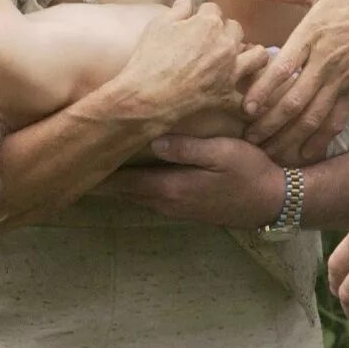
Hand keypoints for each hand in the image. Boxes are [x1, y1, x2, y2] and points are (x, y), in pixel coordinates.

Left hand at [91, 136, 286, 227]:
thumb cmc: (251, 172)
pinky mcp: (187, 207)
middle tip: (76, 163)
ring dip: (117, 183)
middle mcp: (168, 202)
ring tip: (97, 167)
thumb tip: (152, 140)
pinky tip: (133, 173)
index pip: (124, 182)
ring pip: (137, 194)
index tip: (74, 165)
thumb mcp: (223, 152)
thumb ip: (187, 148)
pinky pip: (152, 195)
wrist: (275, 201)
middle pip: (124, 191)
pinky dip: (136, 186)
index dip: (98, 175)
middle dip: (102, 179)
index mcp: (172, 188)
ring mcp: (177, 208)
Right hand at [92, 0, 249, 132]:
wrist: (146, 97)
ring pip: (258, 56)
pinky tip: (247, 97)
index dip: (203, 16)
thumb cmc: (149, 59)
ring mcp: (230, 70)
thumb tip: (188, 2)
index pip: (214, 9)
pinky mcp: (227, 95)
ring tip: (240, 59)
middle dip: (226, 32)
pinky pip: (248, 97)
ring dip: (250, 55)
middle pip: (236, 29)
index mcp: (209, 24)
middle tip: (212, 41)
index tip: (195, 23)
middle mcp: (226, 44)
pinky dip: (249, 98)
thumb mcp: (158, 25)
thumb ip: (178, 9)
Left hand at [243, 0, 348, 159]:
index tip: (245, 108)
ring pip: (314, 116)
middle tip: (248, 138)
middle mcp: (327, 60)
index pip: (284, 67)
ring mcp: (342, 78)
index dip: (263, 90)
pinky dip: (321, 139)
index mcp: (314, 33)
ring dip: (290, 136)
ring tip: (269, 151)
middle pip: (295, 99)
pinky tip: (305, 154)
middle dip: (270, 123)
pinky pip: (336, 119)